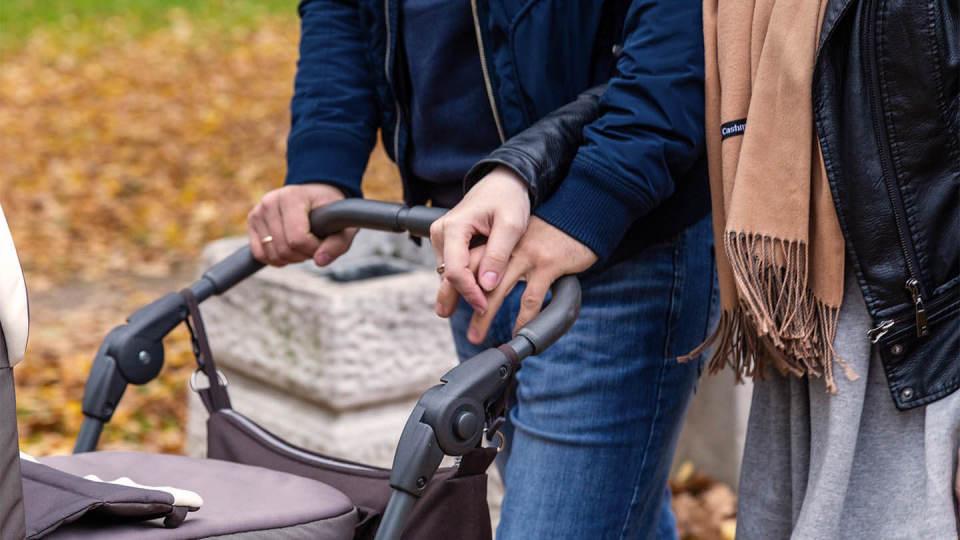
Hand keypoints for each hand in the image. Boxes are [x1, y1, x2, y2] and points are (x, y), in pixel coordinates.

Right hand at [247, 184, 356, 266]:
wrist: (316, 194)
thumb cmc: (331, 210)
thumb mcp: (344, 225)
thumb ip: (338, 244)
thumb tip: (319, 262)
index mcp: (292, 196)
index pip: (298, 239)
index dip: (313, 248)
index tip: (323, 240)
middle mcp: (270, 201)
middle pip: (284, 249)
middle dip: (303, 254)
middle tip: (314, 242)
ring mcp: (258, 211)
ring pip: (272, 255)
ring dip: (291, 258)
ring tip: (302, 243)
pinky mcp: (252, 221)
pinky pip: (259, 254)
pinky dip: (276, 258)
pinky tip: (288, 247)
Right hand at [430, 166, 530, 314]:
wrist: (503, 181)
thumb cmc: (509, 199)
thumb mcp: (511, 225)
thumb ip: (498, 254)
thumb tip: (487, 285)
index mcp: (454, 227)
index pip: (456, 270)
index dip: (470, 293)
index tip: (486, 306)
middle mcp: (441, 232)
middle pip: (447, 275)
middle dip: (459, 299)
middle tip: (472, 326)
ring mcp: (442, 237)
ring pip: (449, 273)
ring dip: (464, 290)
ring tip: (480, 310)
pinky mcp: (448, 242)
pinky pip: (454, 266)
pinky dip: (466, 279)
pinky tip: (479, 292)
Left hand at [452, 216, 596, 344]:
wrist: (581, 214)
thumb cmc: (549, 232)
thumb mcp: (521, 238)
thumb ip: (502, 254)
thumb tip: (482, 279)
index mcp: (499, 239)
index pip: (468, 261)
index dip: (454, 283)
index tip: (445, 303)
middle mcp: (509, 247)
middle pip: (476, 276)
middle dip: (460, 300)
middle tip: (447, 317)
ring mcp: (528, 256)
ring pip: (498, 290)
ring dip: (484, 315)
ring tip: (476, 334)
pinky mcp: (548, 266)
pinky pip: (531, 298)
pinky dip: (523, 318)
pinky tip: (518, 331)